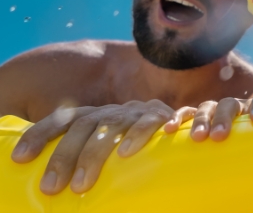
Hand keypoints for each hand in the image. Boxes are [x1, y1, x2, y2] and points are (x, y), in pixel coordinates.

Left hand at [10, 100, 182, 194]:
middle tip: (50, 188)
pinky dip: (138, 135)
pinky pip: (150, 122)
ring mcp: (137, 112)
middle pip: (83, 125)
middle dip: (63, 156)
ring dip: (93, 154)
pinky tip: (126, 153)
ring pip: (110, 126)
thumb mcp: (110, 149)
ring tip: (81, 185)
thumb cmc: (139, 149)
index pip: (64, 119)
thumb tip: (54, 187)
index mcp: (97, 116)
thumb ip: (88, 157)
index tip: (19, 157)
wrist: (185, 129)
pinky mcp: (162, 117)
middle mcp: (113, 112)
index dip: (40, 134)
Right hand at [177, 93, 252, 142]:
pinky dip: (178, 118)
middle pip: (229, 105)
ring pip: (208, 108)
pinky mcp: (198, 119)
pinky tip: (170, 129)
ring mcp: (215, 111)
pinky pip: (186, 114)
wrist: (234, 143)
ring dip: (202, 120)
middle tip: (220, 135)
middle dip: (223, 118)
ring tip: (198, 137)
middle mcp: (234, 107)